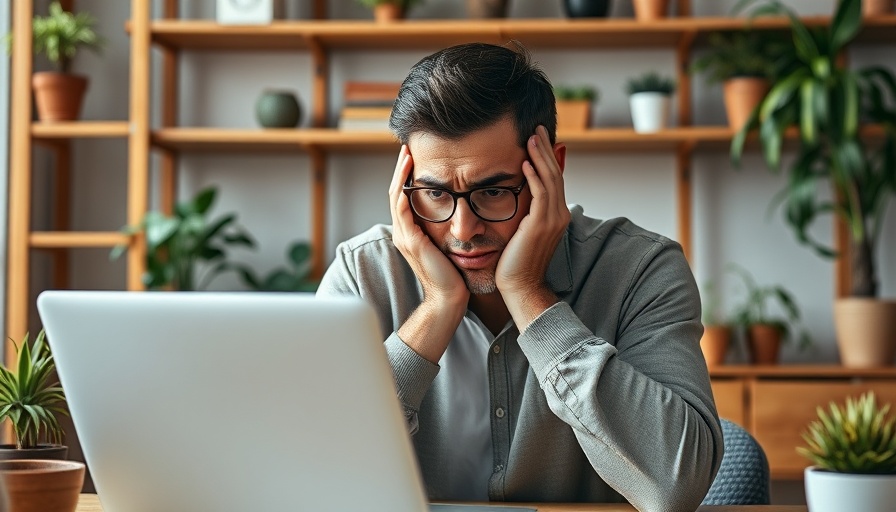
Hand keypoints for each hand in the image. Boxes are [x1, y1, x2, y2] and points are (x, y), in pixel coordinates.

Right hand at [388, 145, 468, 306]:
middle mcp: (403, 233)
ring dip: (401, 175)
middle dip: (401, 169)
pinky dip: (405, 192)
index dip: (407, 176)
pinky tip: (411, 179)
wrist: (449, 299)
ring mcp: (404, 237)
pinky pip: (403, 211)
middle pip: (395, 192)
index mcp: (410, 232)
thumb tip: (460, 210)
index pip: (404, 196)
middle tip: (407, 147)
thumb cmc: (454, 275)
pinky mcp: (412, 242)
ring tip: (407, 155)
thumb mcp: (448, 244)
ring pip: (396, 197)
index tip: (415, 156)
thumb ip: (446, 228)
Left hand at [495, 126, 569, 322]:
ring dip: (540, 156)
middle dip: (545, 149)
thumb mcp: (523, 232)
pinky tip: (524, 163)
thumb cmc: (516, 263)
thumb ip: (525, 213)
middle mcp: (559, 215)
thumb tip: (518, 196)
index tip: (537, 139)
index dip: (546, 157)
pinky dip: (534, 176)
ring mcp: (553, 219)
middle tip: (536, 128)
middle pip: (555, 173)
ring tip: (531, 136)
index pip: (554, 179)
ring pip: (550, 179)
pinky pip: (540, 194)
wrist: (520, 287)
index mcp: (556, 216)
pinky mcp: (540, 225)